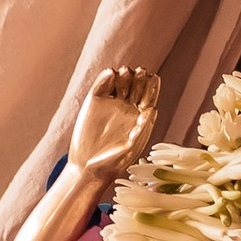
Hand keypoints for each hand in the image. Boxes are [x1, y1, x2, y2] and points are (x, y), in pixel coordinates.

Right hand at [69, 64, 160, 185]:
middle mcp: (128, 107)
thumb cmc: (113, 162)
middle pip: (137, 83)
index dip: (152, 85)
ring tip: (124, 74)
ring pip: (121, 80)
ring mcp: (111, 102)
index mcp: (142, 116)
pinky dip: (106, 76)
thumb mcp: (131, 149)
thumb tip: (152, 110)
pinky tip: (110, 73)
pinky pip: (102, 84)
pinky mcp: (94, 101)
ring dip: (125, 74)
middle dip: (140, 76)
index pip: (150, 95)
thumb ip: (142, 130)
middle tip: (140, 72)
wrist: (87, 167)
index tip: (153, 78)